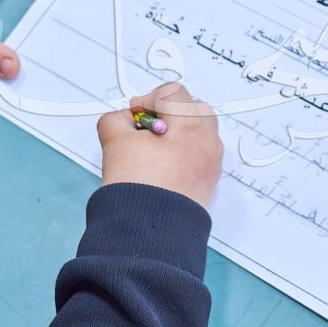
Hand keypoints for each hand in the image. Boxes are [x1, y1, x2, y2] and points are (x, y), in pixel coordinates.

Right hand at [97, 82, 223, 207]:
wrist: (149, 233)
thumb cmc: (140, 189)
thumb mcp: (115, 141)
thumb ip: (115, 119)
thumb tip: (121, 119)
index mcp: (192, 126)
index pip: (172, 93)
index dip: (147, 99)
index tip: (134, 115)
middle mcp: (209, 143)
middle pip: (190, 110)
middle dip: (165, 115)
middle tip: (142, 131)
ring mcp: (211, 165)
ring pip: (195, 134)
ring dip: (173, 136)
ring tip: (148, 153)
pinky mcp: (207, 184)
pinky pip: (196, 157)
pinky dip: (180, 156)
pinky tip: (158, 170)